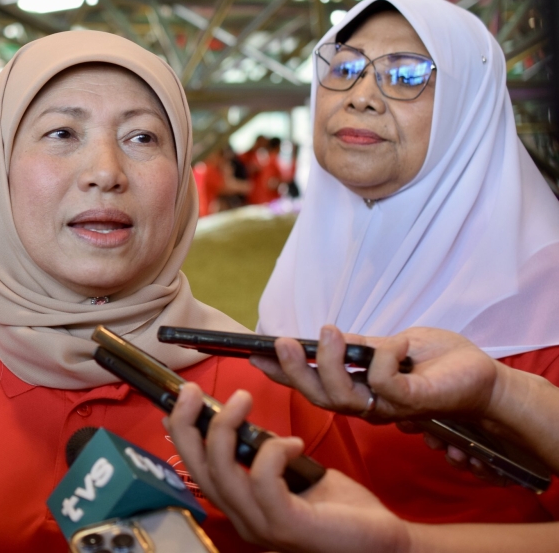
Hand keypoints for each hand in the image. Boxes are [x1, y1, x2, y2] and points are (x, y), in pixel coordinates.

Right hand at [166, 383, 409, 552]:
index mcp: (242, 508)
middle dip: (189, 426)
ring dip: (226, 427)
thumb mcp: (295, 474)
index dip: (181, 436)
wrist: (386, 544)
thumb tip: (246, 425)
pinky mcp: (288, 526)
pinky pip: (263, 480)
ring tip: (242, 398)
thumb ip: (267, 457)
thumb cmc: (342, 510)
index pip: (197, 472)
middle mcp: (244, 520)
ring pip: (223, 473)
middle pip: (199, 471)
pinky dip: (272, 452)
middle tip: (194, 390)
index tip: (180, 402)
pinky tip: (293, 442)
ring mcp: (263, 526)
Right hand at [249, 325, 498, 423]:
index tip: (254, 355)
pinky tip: (395, 343)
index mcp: (358, 390)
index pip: (311, 385)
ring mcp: (389, 407)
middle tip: (281, 343)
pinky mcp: (412, 401)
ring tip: (328, 332)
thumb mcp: (390, 344)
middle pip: (318, 397)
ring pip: (343, 397)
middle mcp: (368, 404)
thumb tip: (322, 336)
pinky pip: (384, 384)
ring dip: (329, 364)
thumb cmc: (441, 362)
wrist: (485, 378)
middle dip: (294, 371)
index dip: (282, 374)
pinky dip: (384, 357)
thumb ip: (359, 346)